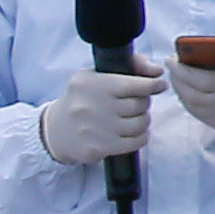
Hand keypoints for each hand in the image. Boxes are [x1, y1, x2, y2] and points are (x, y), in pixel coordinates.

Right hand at [37, 55, 161, 164]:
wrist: (54, 131)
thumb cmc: (82, 99)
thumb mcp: (96, 75)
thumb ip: (130, 65)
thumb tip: (157, 71)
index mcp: (91, 84)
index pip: (133, 84)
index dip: (152, 84)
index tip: (159, 85)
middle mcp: (92, 106)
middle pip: (139, 104)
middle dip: (144, 103)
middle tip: (137, 103)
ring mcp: (95, 129)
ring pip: (140, 124)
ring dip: (143, 120)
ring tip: (134, 118)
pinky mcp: (98, 149)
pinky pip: (135, 142)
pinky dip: (140, 137)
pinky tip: (134, 133)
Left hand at [169, 22, 214, 146]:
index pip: (203, 79)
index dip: (182, 70)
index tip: (172, 57)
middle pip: (193, 94)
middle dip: (177, 79)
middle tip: (170, 65)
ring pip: (194, 107)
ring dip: (180, 92)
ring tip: (176, 77)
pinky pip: (202, 117)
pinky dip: (190, 104)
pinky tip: (186, 92)